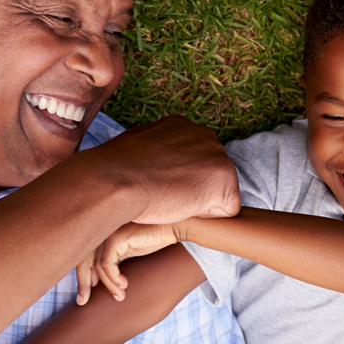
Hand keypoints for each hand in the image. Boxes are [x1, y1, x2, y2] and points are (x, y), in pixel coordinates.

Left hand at [76, 222, 180, 303]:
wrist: (173, 227)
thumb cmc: (154, 239)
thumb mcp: (128, 253)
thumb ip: (113, 262)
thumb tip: (97, 281)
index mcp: (102, 234)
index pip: (82, 257)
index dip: (81, 277)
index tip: (83, 297)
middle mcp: (102, 232)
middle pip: (83, 260)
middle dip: (82, 283)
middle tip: (83, 301)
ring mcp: (108, 233)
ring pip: (98, 266)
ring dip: (109, 285)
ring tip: (120, 296)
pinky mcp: (117, 237)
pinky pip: (107, 264)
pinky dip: (114, 278)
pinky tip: (124, 285)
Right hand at [92, 116, 238, 225]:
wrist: (115, 180)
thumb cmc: (115, 171)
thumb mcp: (135, 150)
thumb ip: (155, 154)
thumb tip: (151, 167)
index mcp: (182, 127)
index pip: (193, 161)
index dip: (178, 181)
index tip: (158, 185)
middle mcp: (203, 134)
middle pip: (210, 176)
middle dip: (193, 190)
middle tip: (163, 194)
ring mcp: (217, 154)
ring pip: (219, 192)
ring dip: (199, 203)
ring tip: (170, 200)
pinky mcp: (225, 178)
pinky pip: (227, 209)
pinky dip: (208, 216)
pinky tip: (183, 208)